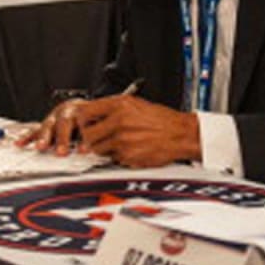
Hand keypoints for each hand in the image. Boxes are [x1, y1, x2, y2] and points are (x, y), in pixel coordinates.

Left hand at [18, 95, 200, 167]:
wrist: (182, 134)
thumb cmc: (163, 120)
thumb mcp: (137, 105)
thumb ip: (113, 109)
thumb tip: (93, 115)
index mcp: (121, 105)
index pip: (85, 112)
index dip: (82, 121)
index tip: (84, 124)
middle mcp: (119, 121)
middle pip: (87, 134)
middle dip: (92, 138)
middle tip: (102, 137)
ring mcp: (123, 140)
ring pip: (98, 149)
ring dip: (104, 148)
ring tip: (120, 143)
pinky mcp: (127, 156)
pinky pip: (113, 159)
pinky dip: (119, 157)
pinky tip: (132, 149)